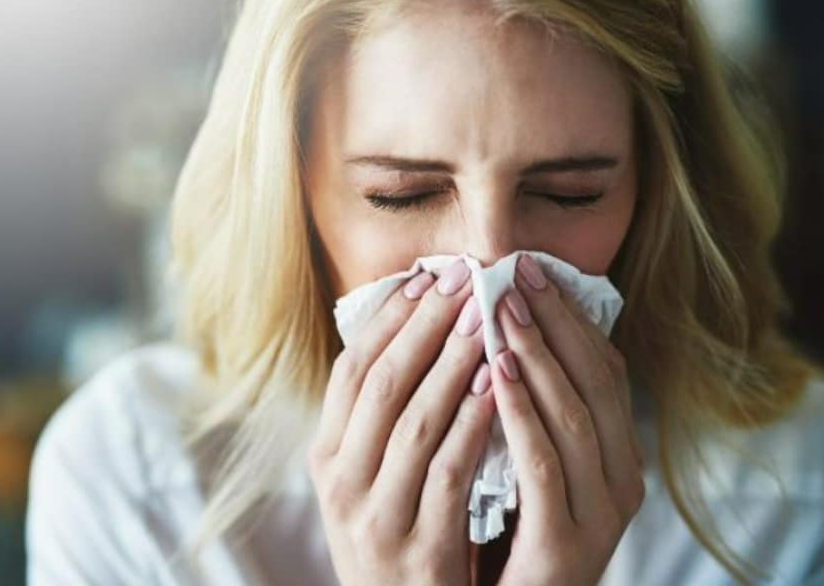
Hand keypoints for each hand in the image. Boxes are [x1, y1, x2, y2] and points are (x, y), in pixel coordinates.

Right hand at [309, 260, 496, 584]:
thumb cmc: (396, 535)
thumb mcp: (367, 481)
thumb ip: (377, 421)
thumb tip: (410, 333)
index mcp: (326, 459)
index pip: (351, 372)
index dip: (388, 320)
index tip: (426, 277)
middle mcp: (341, 484)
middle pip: (382, 384)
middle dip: (425, 326)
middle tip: (463, 281)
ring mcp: (376, 516)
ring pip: (415, 421)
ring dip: (453, 362)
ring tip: (486, 319)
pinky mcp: (419, 546)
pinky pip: (449, 470)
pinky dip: (472, 422)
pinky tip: (498, 385)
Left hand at [489, 253, 645, 584]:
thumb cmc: (510, 541)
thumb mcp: (528, 472)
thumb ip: (529, 416)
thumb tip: (501, 338)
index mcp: (618, 460)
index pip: (605, 371)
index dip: (571, 318)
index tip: (531, 271)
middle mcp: (621, 483)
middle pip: (596, 383)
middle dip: (555, 323)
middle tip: (515, 272)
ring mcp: (598, 516)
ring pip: (574, 416)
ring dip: (535, 355)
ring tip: (500, 307)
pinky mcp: (563, 545)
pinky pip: (543, 464)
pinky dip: (520, 413)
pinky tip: (493, 373)